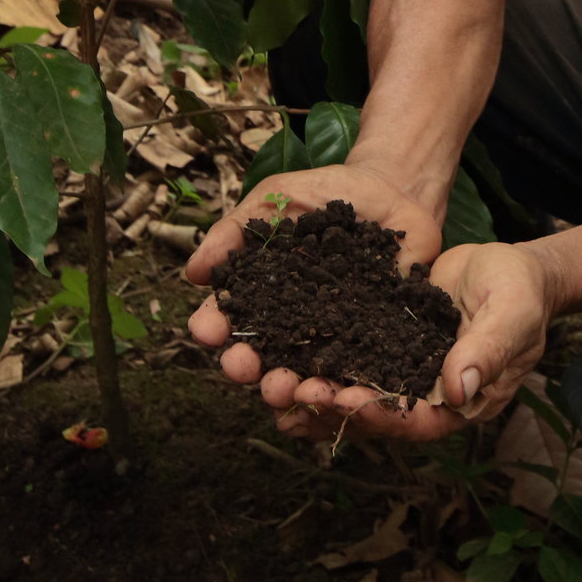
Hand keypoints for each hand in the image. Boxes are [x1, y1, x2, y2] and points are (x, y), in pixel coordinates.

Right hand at [185, 160, 443, 387]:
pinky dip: (351, 390)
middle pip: (261, 358)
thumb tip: (193, 273)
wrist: (388, 186)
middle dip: (247, 369)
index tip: (208, 331)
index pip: (228, 319)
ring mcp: (333, 336)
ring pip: (307, 377)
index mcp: (261, 295)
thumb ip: (234, 230)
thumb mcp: (275, 198)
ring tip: (289, 390)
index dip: (213, 328)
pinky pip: (362, 372)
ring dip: (293, 390)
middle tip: (244, 368)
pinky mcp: (377, 340)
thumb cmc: (322, 193)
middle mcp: (291, 324)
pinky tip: (344, 395)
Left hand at [264, 240, 555, 445]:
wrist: (512, 272)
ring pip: (353, 395)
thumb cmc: (520, 293)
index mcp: (459, 402)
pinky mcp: (385, 346)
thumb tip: (459, 389)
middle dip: (330, 407)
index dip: (377, 414)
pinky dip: (317, 364)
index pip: (413, 421)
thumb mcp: (511, 314)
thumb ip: (488, 350)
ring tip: (272, 385)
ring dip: (313, 394)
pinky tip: (281, 359)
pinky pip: (348, 363)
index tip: (343, 400)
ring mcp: (403, 374)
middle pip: (373, 416)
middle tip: (291, 392)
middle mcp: (425, 397)